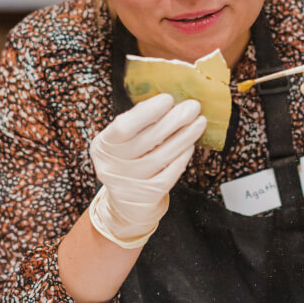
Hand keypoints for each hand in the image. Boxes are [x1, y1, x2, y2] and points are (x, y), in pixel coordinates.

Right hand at [88, 93, 205, 247]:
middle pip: (147, 140)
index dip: (147, 112)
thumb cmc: (130, 161)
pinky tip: (190, 145)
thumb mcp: (124, 141)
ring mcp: (129, 184)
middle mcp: (112, 166)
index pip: (123, 126)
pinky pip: (170, 174)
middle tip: (193, 107)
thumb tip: (169, 102)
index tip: (168, 99)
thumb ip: (139, 123)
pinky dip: (182, 157)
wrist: (128, 203)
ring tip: (199, 122)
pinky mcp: (146, 196)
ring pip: (161, 157)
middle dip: (174, 121)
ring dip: (184, 137)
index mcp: (104, 145)